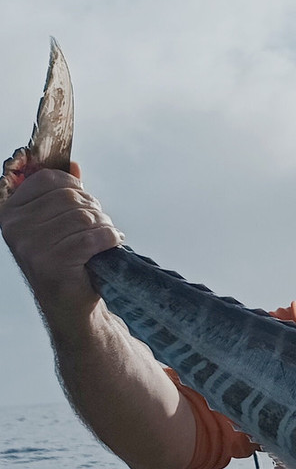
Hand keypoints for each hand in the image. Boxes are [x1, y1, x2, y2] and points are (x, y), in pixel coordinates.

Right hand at [1, 163, 121, 323]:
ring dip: (104, 225)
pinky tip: (111, 245)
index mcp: (10, 212)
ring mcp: (30, 246)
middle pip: (69, 198)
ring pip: (83, 217)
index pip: (48, 179)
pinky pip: (92, 238)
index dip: (75, 187)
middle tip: (100, 225)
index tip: (85, 203)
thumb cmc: (67, 261)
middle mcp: (14, 227)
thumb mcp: (59, 223)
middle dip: (95, 209)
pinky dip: (109, 239)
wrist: (71, 304)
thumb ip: (62, 193)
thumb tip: (74, 164)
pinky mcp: (51, 262)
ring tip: (104, 238)